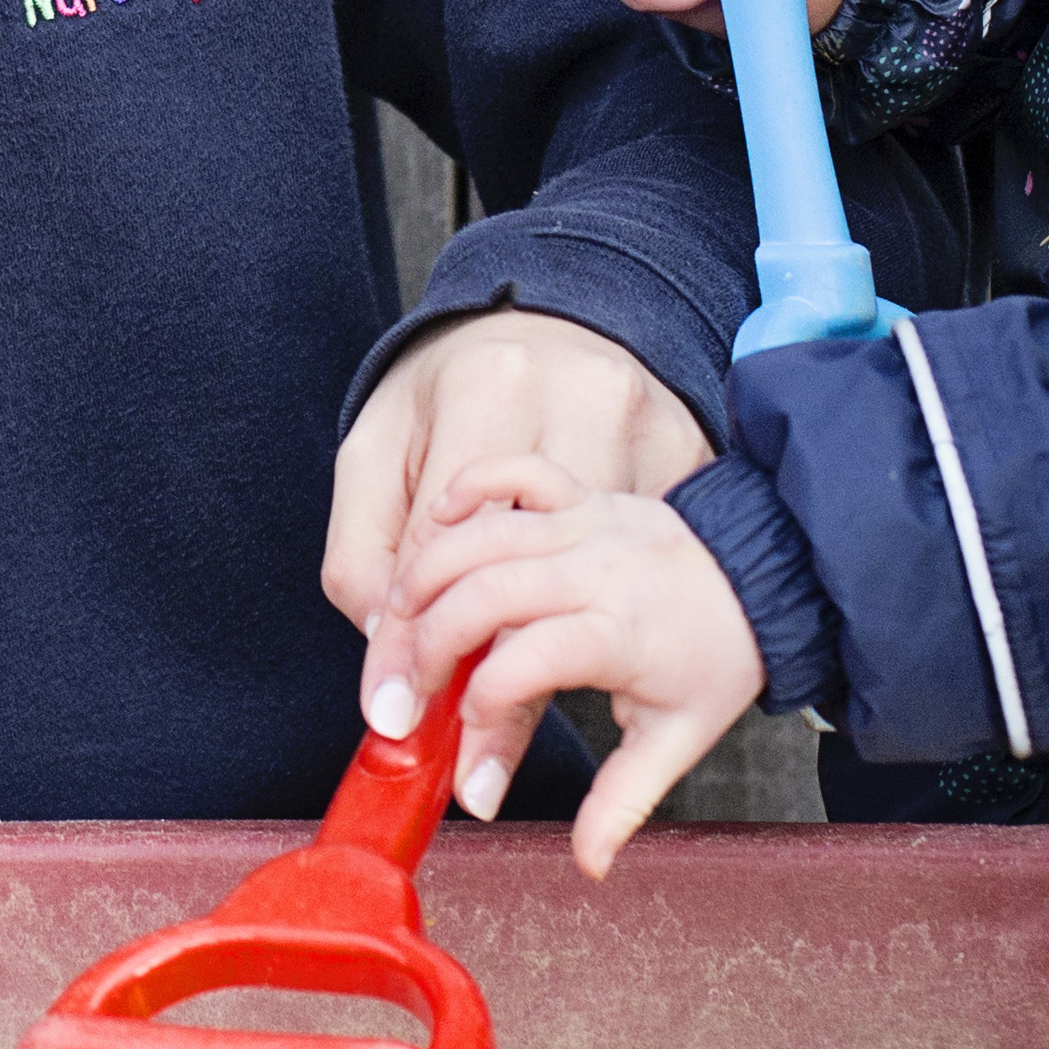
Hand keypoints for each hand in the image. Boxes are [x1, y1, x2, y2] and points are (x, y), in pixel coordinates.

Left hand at [332, 311, 712, 756]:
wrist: (546, 321)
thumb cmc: (450, 393)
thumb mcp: (378, 452)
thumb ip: (364, 552)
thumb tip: (387, 652)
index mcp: (488, 389)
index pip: (439, 547)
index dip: (414, 642)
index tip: (397, 711)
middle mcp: (579, 399)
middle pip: (524, 574)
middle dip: (483, 679)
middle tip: (453, 727)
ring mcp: (644, 427)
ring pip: (590, 582)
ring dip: (544, 653)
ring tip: (506, 692)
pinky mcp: (685, 452)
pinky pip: (640, 560)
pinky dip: (604, 598)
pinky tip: (575, 609)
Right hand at [372, 454, 763, 874]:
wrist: (763, 575)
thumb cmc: (715, 657)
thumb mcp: (679, 739)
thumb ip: (624, 801)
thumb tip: (588, 865)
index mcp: (619, 633)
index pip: (525, 663)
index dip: (481, 713)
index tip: (470, 771)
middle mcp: (592, 571)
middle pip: (482, 594)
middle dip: (426, 648)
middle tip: (400, 703)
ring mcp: (581, 524)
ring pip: (478, 535)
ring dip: (422, 579)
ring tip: (395, 631)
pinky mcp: (575, 495)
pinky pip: (512, 472)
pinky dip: (467, 489)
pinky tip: (436, 525)